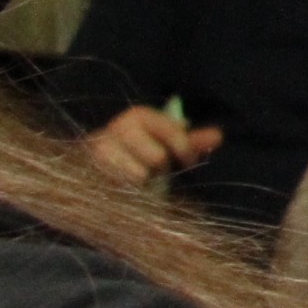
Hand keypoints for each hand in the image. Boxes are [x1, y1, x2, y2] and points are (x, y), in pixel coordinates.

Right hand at [82, 104, 220, 189]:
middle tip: (155, 171)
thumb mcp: (164, 144)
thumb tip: (219, 135)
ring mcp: (99, 150)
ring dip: (143, 183)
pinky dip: (128, 192)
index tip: (188, 161)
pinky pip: (120, 189)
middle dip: (160, 169)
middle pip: (157, 158)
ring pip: (139, 176)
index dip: (185, 150)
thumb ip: (190, 141)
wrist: (89, 167)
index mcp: (138, 116)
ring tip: (137, 178)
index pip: (174, 132)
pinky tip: (123, 186)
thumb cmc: (136, 154)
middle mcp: (117, 128)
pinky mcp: (88, 172)